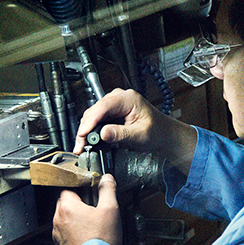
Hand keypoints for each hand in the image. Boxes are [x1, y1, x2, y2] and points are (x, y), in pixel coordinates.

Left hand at [52, 174, 121, 244]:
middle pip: (65, 204)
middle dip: (77, 205)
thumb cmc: (101, 240)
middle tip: (92, 211)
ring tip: (90, 226)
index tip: (89, 194)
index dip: (80, 190)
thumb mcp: (110, 209)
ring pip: (64, 219)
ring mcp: (57, 234)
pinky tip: (86, 237)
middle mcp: (58, 219)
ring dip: (74, 220)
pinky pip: (64, 233)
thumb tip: (106, 179)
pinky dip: (73, 233)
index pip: (68, 189)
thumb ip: (107, 190)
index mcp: (68, 206)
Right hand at [74, 88, 197, 174]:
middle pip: (94, 111)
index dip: (91, 120)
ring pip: (92, 116)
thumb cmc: (156, 131)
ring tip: (82, 146)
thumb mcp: (140, 135)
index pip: (104, 106)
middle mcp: (118, 98)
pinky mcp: (110, 112)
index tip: (83, 133)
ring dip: (86, 131)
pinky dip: (91, 131)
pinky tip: (89, 142)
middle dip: (85, 129)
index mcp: (128, 98)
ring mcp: (113, 104)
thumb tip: (103, 134)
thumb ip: (121, 134)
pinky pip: (96, 120)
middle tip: (80, 146)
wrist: (162, 133)